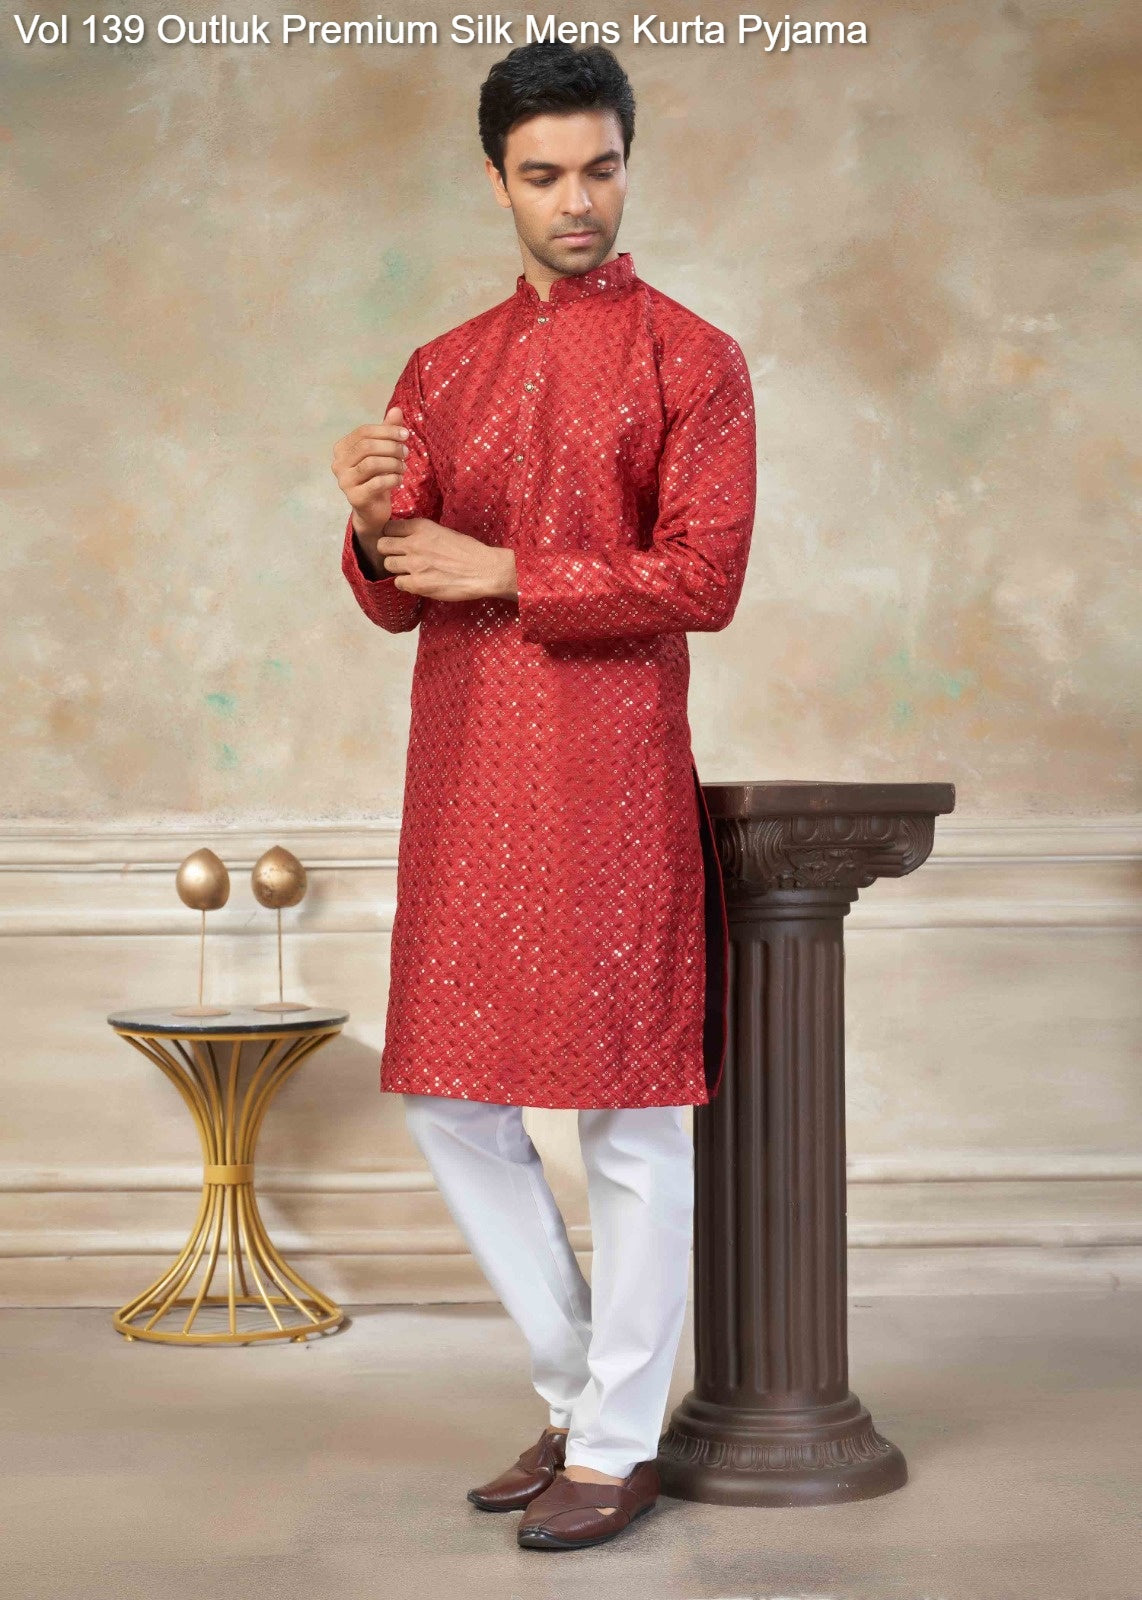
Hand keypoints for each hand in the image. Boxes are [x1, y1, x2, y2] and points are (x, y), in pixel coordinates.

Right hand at [331, 407, 410, 547]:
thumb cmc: (377, 477)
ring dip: (393, 463)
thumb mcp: (383, 452)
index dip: (387, 430)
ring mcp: (344, 482)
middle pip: (367, 446)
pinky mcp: (355, 498)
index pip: (364, 432)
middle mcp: (338, 464)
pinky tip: (399, 479)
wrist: (373, 510)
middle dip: (391, 446)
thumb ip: (387, 431)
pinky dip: (392, 479)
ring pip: (372, 464)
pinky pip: (377, 483)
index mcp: (342, 448)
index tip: (406, 435)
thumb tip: (397, 409)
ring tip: (404, 467)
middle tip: (407, 452)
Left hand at [376, 518, 517, 602]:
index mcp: (421, 527)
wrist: (484, 570)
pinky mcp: (417, 584)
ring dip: (397, 568)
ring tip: (411, 571)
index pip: (389, 527)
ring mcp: (414, 564)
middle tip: (400, 557)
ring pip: (388, 564)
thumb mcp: (443, 532)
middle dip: (389, 551)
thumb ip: (422, 534)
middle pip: (382, 545)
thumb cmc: (469, 551)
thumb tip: (408, 539)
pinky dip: (406, 584)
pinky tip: (418, 582)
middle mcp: (414, 544)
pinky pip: (398, 583)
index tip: (398, 542)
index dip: (392, 536)